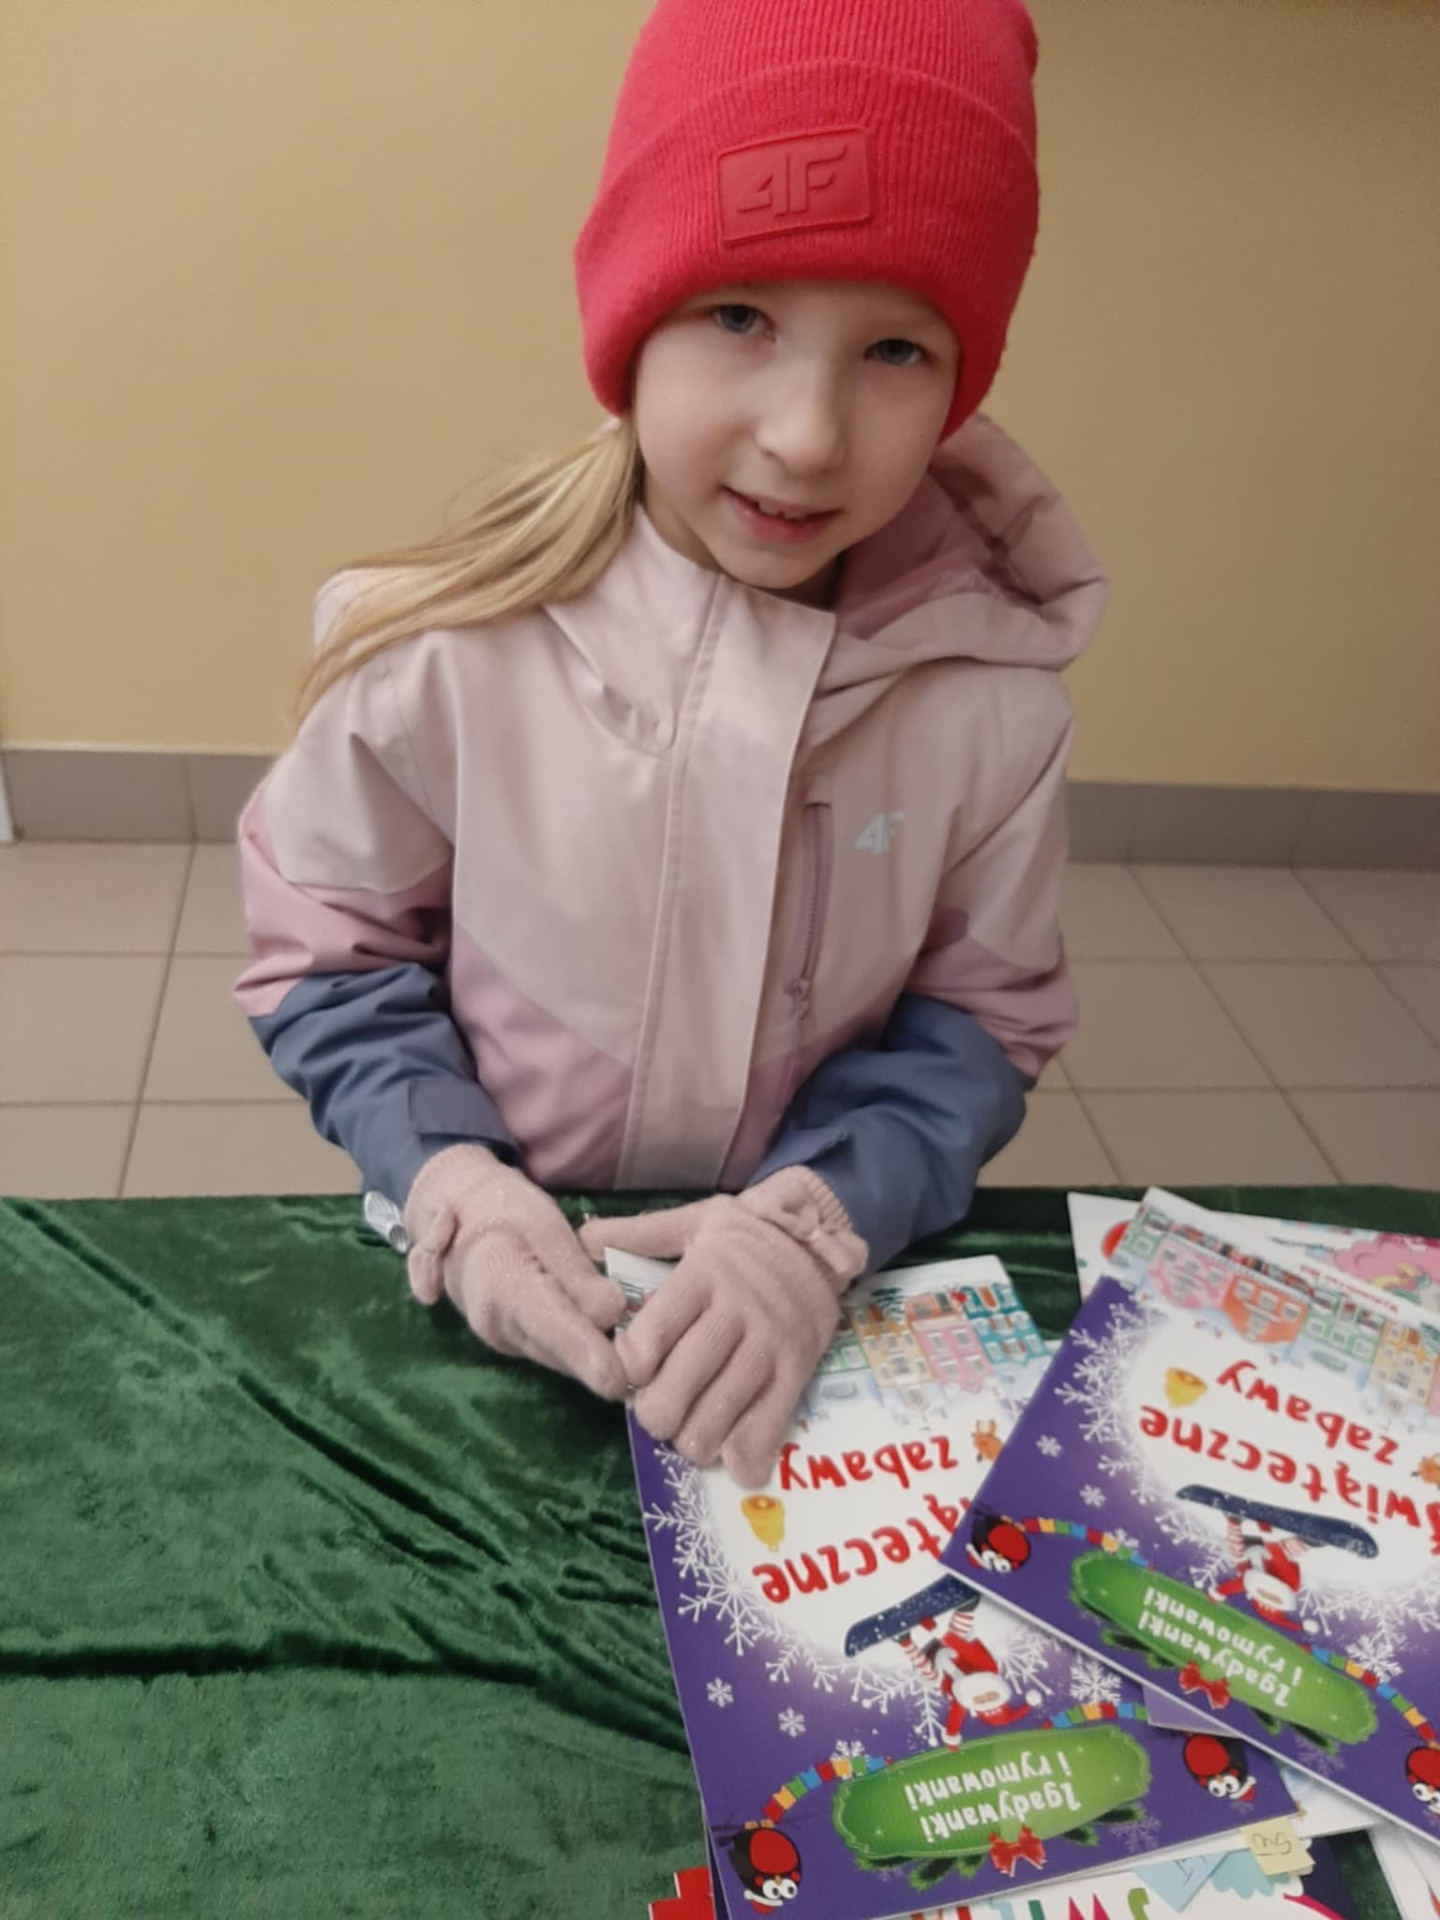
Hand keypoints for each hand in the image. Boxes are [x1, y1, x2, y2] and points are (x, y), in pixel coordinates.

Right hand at [404, 1144, 626, 1398]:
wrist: (459, 1218)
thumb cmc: (505, 1210)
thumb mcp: (545, 1226)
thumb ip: (576, 1273)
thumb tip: (613, 1313)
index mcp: (501, 1286)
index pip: (550, 1327)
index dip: (587, 1356)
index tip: (618, 1382)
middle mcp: (497, 1325)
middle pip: (558, 1352)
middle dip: (602, 1363)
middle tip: (650, 1370)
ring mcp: (503, 1340)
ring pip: (558, 1358)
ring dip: (595, 1360)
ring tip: (641, 1360)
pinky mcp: (515, 1343)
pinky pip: (554, 1352)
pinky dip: (582, 1351)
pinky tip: (614, 1348)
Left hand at [577, 1169, 867, 1485]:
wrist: (818, 1238)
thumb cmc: (747, 1234)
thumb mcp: (694, 1220)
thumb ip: (639, 1233)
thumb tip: (583, 1236)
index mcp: (704, 1274)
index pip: (659, 1328)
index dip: (633, 1363)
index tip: (627, 1375)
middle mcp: (737, 1309)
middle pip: (687, 1376)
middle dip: (658, 1412)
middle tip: (653, 1417)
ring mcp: (771, 1340)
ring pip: (725, 1406)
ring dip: (696, 1437)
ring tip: (686, 1439)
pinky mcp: (799, 1365)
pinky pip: (773, 1416)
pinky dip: (749, 1449)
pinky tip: (732, 1464)